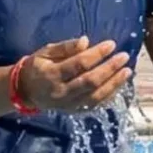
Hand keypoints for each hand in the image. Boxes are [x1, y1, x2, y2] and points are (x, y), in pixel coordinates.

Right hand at [17, 37, 133, 112]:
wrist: (26, 91)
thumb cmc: (37, 66)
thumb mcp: (45, 52)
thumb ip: (65, 47)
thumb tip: (86, 41)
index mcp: (51, 75)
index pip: (78, 64)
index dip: (97, 54)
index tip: (111, 44)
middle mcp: (60, 92)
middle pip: (90, 82)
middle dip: (109, 69)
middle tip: (124, 57)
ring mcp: (67, 105)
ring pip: (95, 96)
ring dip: (114, 84)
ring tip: (127, 71)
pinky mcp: (73, 111)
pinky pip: (94, 105)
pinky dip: (109, 96)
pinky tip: (119, 85)